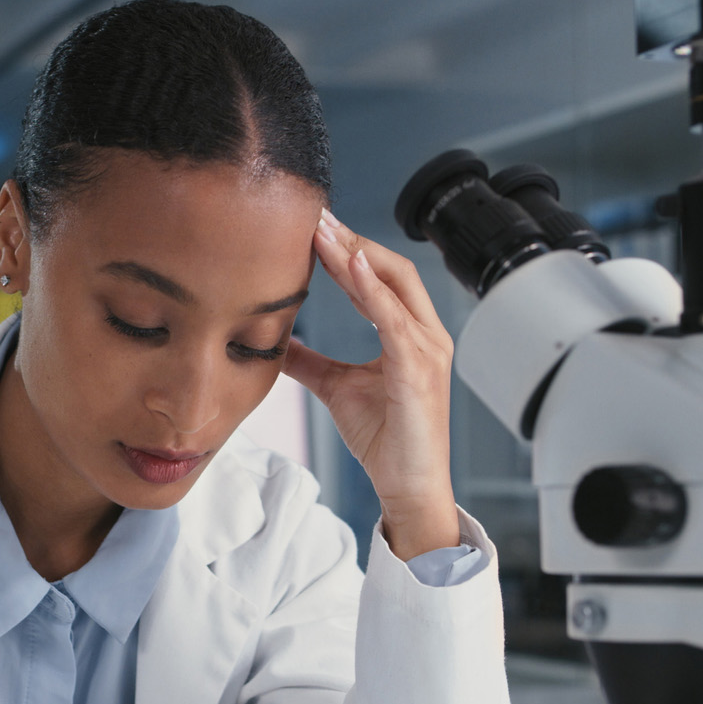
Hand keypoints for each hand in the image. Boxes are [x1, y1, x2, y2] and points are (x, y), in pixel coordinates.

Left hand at [284, 208, 460, 560]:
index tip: (314, 227)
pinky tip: (351, 266)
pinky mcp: (418, 372)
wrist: (407, 487)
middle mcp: (425, 335)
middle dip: (352, 240)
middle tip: (315, 216)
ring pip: (393, 286)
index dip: (348, 249)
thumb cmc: (384, 439)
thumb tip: (276, 340)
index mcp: (409, 334)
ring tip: (324, 231)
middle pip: (391, 269)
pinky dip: (373, 290)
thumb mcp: (336, 387)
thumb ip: (309, 360)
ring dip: (356, 255)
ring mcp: (426, 351)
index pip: (379, 277)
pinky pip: (395, 321)